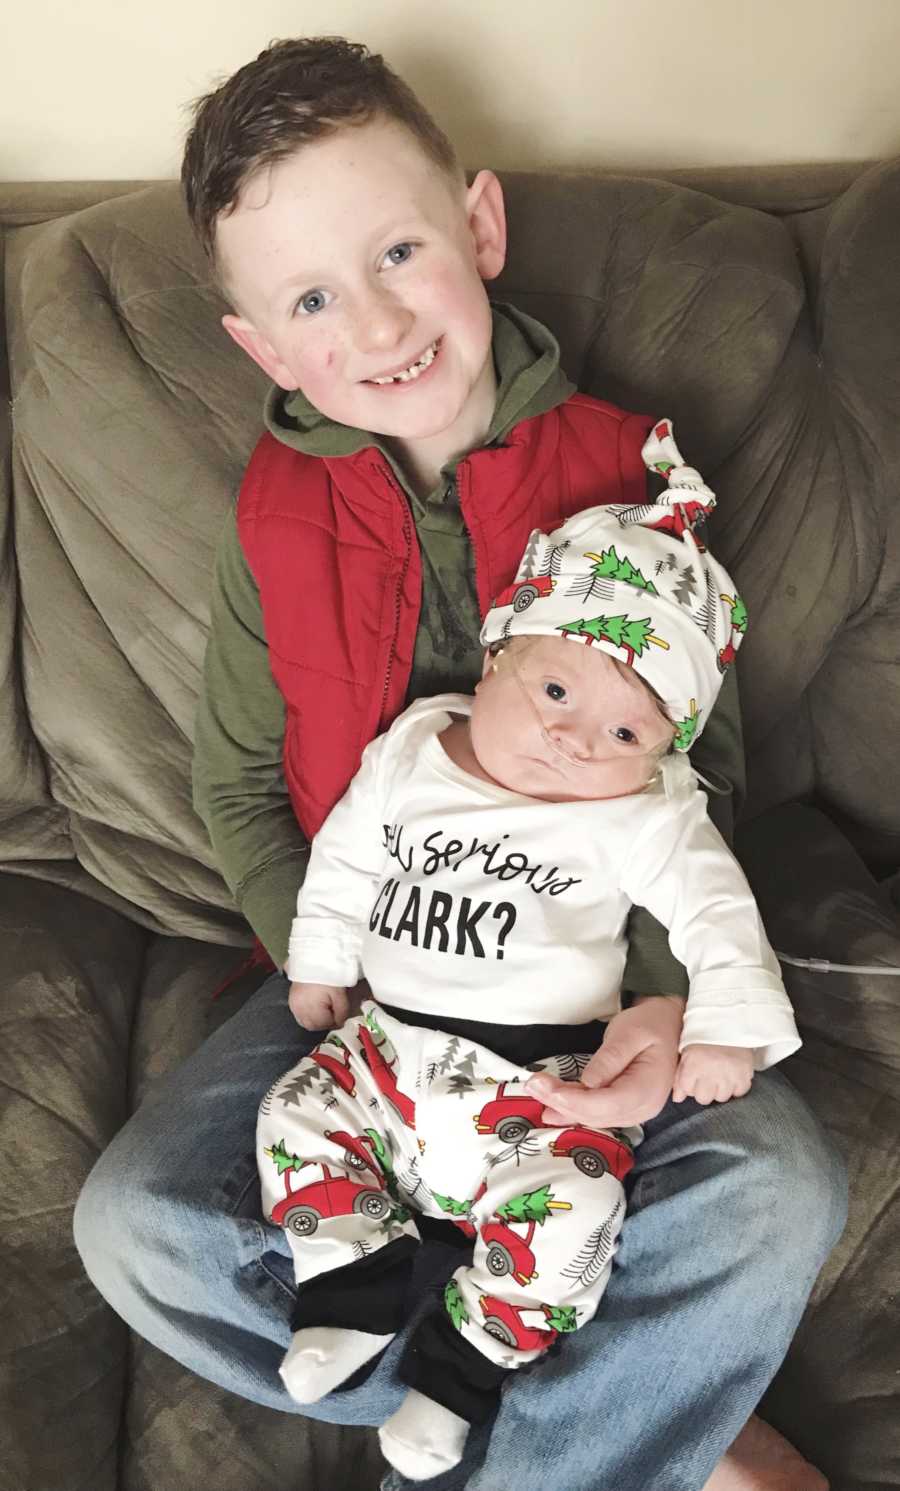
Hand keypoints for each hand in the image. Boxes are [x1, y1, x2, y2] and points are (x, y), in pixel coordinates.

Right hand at [287, 981, 349, 1029]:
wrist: (314, 961)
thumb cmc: (328, 976)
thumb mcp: (340, 994)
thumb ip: (342, 1012)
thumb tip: (339, 1023)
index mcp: (312, 1008)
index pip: (324, 1024)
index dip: (334, 1021)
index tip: (340, 1014)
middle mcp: (299, 1009)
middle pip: (313, 1026)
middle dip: (324, 1023)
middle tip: (332, 1013)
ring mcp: (293, 1005)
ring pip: (304, 1023)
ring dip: (315, 1021)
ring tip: (323, 1010)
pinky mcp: (291, 1001)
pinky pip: (298, 1015)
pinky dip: (307, 1015)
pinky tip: (314, 1007)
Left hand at [525, 995, 682, 1127]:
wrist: (665, 1024)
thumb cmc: (649, 1025)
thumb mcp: (629, 1033)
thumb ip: (609, 1059)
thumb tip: (587, 1083)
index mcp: (647, 1089)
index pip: (605, 1103)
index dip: (571, 1100)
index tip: (543, 1086)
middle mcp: (643, 1108)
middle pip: (596, 1114)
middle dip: (560, 1102)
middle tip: (531, 1084)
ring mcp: (635, 1111)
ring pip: (594, 1118)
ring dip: (563, 1108)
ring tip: (536, 1092)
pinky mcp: (625, 1108)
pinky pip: (597, 1115)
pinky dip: (573, 1112)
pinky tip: (551, 1111)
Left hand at [672, 1043, 753, 1104]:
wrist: (728, 1021)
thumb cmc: (703, 1037)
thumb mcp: (686, 1053)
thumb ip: (679, 1077)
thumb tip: (677, 1099)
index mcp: (693, 1065)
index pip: (687, 1090)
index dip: (690, 1084)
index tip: (694, 1075)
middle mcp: (711, 1072)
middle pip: (704, 1099)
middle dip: (704, 1090)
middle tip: (707, 1076)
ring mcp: (729, 1074)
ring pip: (721, 1097)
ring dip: (720, 1088)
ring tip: (720, 1075)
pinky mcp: (745, 1074)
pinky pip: (740, 1092)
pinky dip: (736, 1086)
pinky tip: (732, 1076)